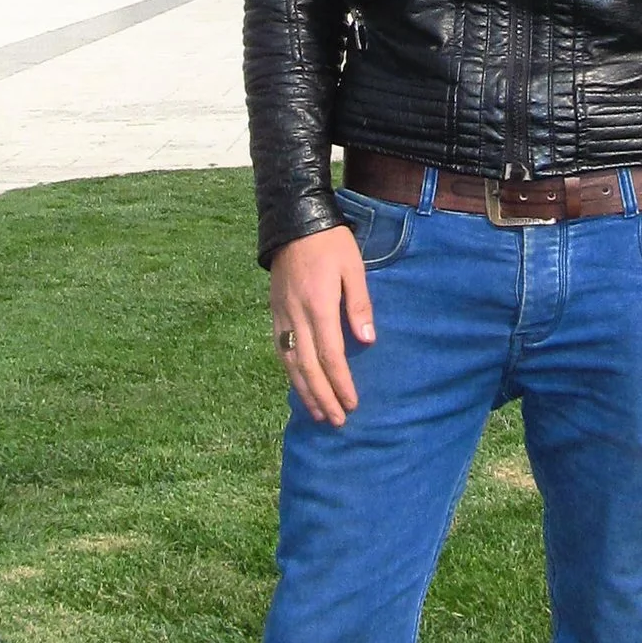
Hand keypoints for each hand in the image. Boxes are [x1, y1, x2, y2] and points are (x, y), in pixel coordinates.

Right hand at [269, 224, 375, 425]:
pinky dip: (290, 373)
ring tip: (317, 413)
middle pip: (308, 367)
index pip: (330, 355)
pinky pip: (281, 349)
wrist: (292, 221)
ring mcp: (281, 315)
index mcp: (318, 306)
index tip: (351, 403)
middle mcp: (296, 316)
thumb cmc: (330, 243)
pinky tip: (299, 384)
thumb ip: (359, 306)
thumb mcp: (353, 268)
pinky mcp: (274, 311)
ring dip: (304, 391)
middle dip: (322, 397)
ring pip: (291, 363)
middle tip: (336, 421)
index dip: (341, 383)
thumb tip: (367, 342)